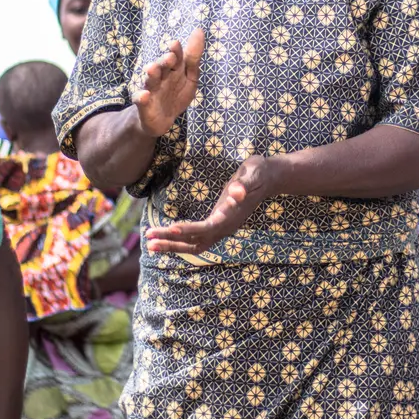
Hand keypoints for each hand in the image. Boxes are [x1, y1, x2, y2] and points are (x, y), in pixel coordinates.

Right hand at [127, 28, 205, 138]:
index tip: (175, 43)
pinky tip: (144, 95)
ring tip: (151, 68)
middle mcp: (160, 77)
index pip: (176, 58)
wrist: (159, 120)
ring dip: (151, 74)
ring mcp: (151, 90)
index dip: (176, 51)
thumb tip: (199, 30)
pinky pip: (140, 100)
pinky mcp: (144, 105)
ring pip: (150, 80)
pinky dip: (141, 97)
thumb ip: (193, 58)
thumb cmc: (176, 95)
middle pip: (161, 67)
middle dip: (164, 61)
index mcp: (173, 70)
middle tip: (170, 57)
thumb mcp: (190, 78)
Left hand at [143, 156, 279, 254]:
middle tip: (148, 239)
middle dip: (172, 242)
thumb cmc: (258, 172)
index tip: (171, 228)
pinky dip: (180, 241)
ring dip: (172, 246)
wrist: (270, 177)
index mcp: (231, 216)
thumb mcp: (252, 174)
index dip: (189, 230)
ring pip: (194, 245)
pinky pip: (197, 239)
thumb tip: (237, 192)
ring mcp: (222, 228)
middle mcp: (226, 227)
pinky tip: (166, 237)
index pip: (207, 228)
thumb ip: (244, 184)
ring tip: (150, 244)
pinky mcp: (219, 225)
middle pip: (196, 242)